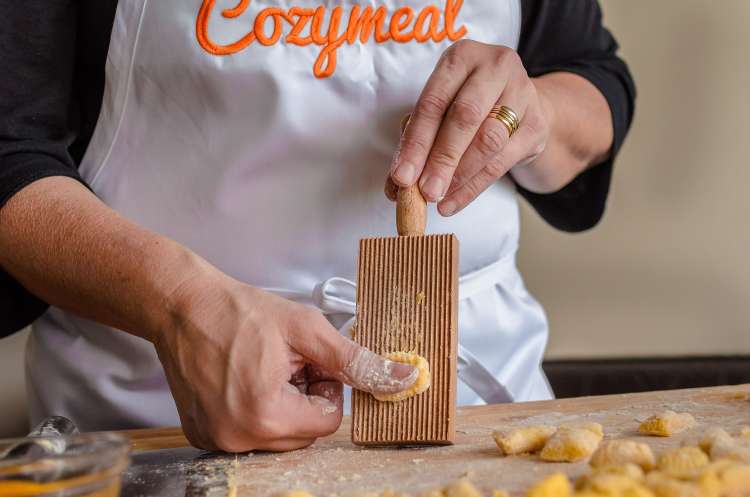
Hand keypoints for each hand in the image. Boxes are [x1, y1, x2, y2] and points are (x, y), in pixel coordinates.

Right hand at [154, 270, 417, 451]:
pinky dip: (256, 409)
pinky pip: (249, 433)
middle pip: (304, 432)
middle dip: (305, 397)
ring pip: (279, 435)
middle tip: (286, 361)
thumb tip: (403, 380)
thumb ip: (357, 362)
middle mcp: (237, 438)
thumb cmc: (238, 312)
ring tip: (262, 367)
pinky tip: (242, 377)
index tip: (308, 361)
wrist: (181, 305)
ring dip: (282, 404)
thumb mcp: (307, 329)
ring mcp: (216, 441)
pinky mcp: (202, 436)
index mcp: (266, 415)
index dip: (326, 387)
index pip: (329, 421)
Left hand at [386, 40, 549, 215]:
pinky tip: (454, 202)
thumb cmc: (470, 104)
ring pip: (488, 141)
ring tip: (437, 199)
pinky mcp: (537, 124)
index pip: (433, 102)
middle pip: (465, 117)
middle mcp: (495, 67)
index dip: (415, 142)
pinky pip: (502, 161)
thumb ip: (419, 139)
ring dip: (459, 175)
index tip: (402, 176)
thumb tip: (397, 183)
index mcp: (462, 57)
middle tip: (424, 192)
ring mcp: (522, 93)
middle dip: (441, 160)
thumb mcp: (442, 108)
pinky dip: (474, 186)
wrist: (522, 104)